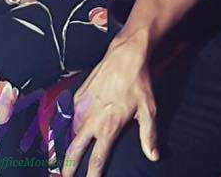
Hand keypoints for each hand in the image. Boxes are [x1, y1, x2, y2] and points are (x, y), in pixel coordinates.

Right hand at [64, 37, 158, 175]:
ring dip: (69, 145)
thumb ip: (149, 135)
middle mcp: (91, 121)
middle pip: (74, 151)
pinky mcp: (78, 97)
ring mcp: (82, 108)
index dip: (91, 176)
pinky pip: (72, 116)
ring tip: (67, 156)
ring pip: (71, 133)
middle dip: (67, 168)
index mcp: (108, 127)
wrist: (125, 56)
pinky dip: (72, 124)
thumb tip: (154, 156)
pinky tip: (75, 126)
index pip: (96, 160)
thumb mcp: (149, 109)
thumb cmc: (139, 83)